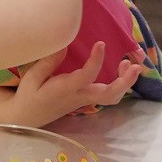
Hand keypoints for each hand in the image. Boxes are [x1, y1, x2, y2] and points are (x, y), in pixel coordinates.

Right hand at [12, 41, 142, 124]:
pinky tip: (119, 70)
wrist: (27, 117)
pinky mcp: (86, 100)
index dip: (96, 60)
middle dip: (124, 82)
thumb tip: (64, 44)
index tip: (101, 44)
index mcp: (64, 90)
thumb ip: (48, 63)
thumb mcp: (32, 78)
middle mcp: (78, 96)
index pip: (86, 76)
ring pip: (112, 97)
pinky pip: (107, 95)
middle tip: (134, 65)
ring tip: (129, 64)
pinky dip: (118, 84)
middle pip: (109, 94)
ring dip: (124, 83)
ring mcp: (84, 100)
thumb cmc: (28, 96)